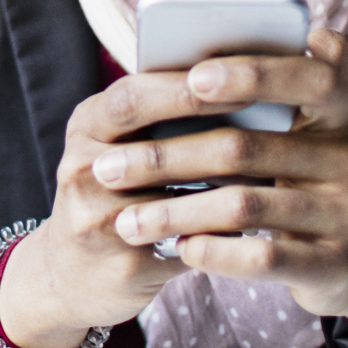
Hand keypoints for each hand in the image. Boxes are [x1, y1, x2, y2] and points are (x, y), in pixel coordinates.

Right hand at [0, 62, 275, 347]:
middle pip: (148, 149)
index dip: (184, 88)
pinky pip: (189, 246)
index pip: (131, 97)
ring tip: (275, 169)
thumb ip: (162, 113)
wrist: (72, 271)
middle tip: (266, 121)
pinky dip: (226, 231)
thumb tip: (238, 76)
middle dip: (213, 137)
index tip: (238, 76)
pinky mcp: (124, 268)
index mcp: (86, 127)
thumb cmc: (116, 190)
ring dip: (228, 188)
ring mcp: (96, 224)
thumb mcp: (120, 142)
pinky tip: (259, 218)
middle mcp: (82, 172)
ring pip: (175, 203)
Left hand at [91, 29, 347, 332]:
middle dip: (167, 156)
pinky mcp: (338, 264)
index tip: (193, 76)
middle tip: (107, 167)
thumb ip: (261, 86)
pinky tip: (177, 248)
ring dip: (175, 212)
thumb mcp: (294, 128)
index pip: (309, 75)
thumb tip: (189, 53)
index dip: (253, 73)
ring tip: (125, 221)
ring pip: (246, 206)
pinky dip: (214, 251)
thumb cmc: (297, 173)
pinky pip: (264, 256)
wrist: (347, 260)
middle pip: (249, 147)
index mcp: (344, 107)